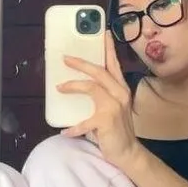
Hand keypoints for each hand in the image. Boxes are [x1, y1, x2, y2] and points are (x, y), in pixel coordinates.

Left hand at [57, 31, 140, 170]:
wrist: (128, 153)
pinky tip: (65, 132)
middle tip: (66, 58)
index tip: (103, 33)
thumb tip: (79, 85)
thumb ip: (102, 95)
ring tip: (60, 87)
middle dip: (81, 63)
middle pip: (99, 71)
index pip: (114, 64)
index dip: (108, 48)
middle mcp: (121, 93)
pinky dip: (73, 127)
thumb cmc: (116, 129)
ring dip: (73, 86)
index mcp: (121, 88)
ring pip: (91, 87)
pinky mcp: (107, 120)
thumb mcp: (113, 107)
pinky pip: (84, 121)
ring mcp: (115, 106)